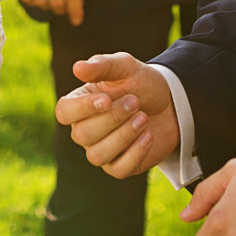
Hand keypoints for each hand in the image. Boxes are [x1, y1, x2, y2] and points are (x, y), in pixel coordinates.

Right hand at [54, 52, 177, 176]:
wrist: (171, 103)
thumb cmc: (141, 83)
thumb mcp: (125, 67)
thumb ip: (102, 66)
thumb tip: (77, 68)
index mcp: (80, 103)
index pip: (64, 112)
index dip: (82, 108)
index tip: (107, 99)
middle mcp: (84, 129)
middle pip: (82, 135)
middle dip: (112, 119)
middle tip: (135, 102)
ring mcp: (101, 150)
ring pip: (97, 155)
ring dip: (123, 136)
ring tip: (144, 118)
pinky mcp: (120, 166)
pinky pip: (119, 170)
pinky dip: (135, 153)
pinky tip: (148, 135)